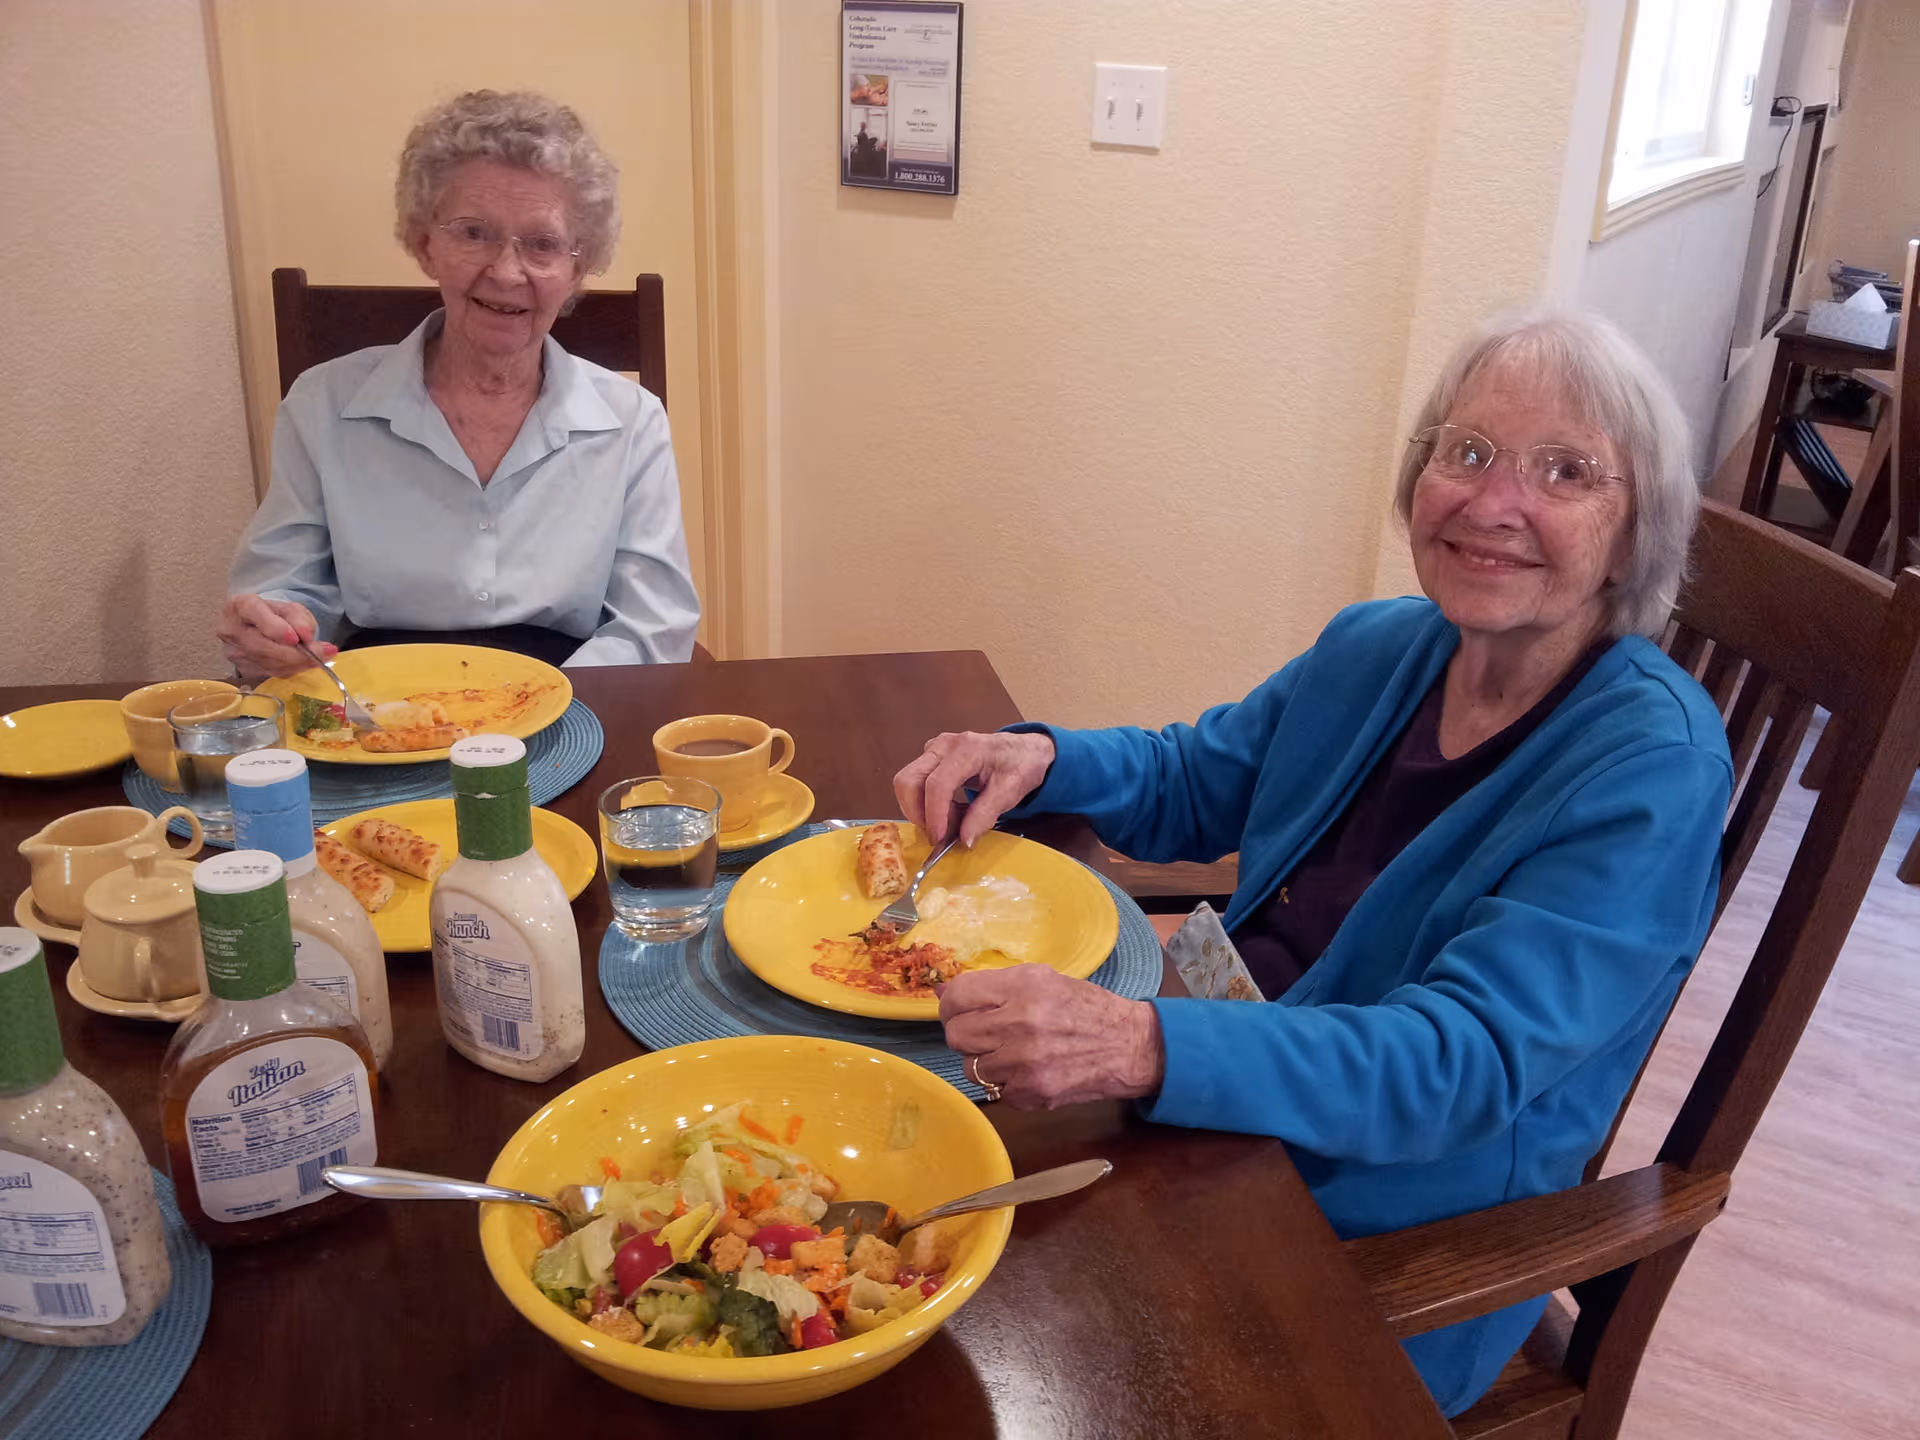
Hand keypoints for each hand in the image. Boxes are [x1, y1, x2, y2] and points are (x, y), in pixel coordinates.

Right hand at [216, 594, 332, 679]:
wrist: (257, 626)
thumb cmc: (273, 614)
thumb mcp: (289, 608)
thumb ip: (298, 618)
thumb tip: (306, 636)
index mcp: (239, 606)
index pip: (255, 614)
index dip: (276, 628)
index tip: (297, 638)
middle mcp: (231, 630)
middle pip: (262, 646)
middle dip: (296, 653)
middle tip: (324, 653)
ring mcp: (234, 652)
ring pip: (268, 663)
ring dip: (298, 664)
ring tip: (322, 658)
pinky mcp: (243, 669)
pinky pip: (271, 673)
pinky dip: (292, 670)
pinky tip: (307, 665)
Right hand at [893, 730, 1055, 846]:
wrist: (1025, 750)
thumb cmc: (1020, 766)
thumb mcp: (1010, 792)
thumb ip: (985, 815)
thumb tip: (964, 840)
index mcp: (966, 749)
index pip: (937, 784)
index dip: (934, 815)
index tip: (939, 838)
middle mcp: (943, 745)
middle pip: (909, 780)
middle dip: (917, 813)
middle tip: (939, 834)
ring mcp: (934, 749)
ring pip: (906, 782)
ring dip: (920, 809)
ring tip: (948, 822)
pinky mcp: (931, 757)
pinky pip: (914, 783)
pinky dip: (924, 804)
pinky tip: (947, 812)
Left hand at [940, 965, 1163, 1108]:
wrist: (1129, 1046)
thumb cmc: (1085, 1008)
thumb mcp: (1044, 980)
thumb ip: (995, 986)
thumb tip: (944, 993)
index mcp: (1024, 986)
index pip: (958, 996)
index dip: (951, 1005)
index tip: (958, 1010)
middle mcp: (1022, 1022)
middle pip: (957, 1035)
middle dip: (965, 1035)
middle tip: (982, 1034)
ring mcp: (1026, 1062)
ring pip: (971, 1067)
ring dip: (984, 1062)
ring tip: (1008, 1053)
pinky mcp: (1033, 1092)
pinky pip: (995, 1091)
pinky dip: (1005, 1083)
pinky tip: (1027, 1071)